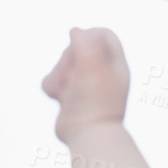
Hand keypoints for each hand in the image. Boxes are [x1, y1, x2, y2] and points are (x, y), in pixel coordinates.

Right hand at [40, 26, 129, 142]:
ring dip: (58, 75)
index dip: (89, 34)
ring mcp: (83, 85)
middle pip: (77, 47)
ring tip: (66, 92)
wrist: (89, 137)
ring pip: (61, 64)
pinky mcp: (68, 97)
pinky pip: (51, 81)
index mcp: (115, 65)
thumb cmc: (95, 101)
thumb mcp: (93, 66)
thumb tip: (75, 31)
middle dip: (68, 58)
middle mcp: (100, 73)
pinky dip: (52, 88)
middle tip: (73, 75)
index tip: (80, 44)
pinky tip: (59, 99)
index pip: (103, 34)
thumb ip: (85, 42)